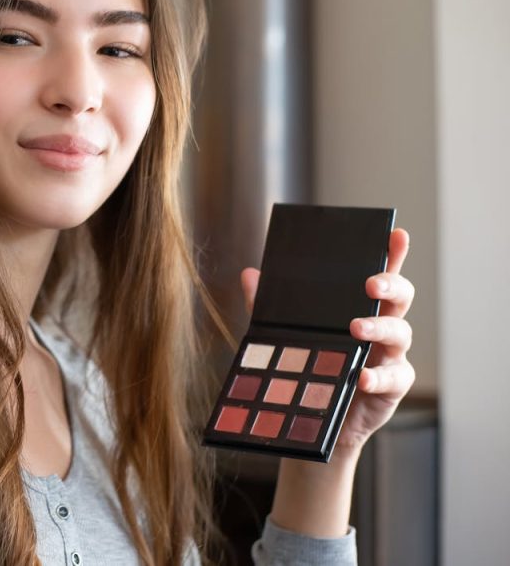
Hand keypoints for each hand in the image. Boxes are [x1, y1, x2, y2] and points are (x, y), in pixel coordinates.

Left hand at [241, 228, 415, 454]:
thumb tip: (250, 274)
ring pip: (401, 332)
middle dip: (391, 284)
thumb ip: (268, 306)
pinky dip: (379, 375)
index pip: (381, 274)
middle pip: (400, 297)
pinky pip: (395, 377)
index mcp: (360, 307)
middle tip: (371, 284)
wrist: (322, 416)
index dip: (392, 253)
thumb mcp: (287, 333)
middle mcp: (382, 326)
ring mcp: (390, 355)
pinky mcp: (393, 385)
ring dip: (379, 328)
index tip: (396, 234)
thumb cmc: (314, 365)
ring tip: (356, 328)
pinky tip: (362, 376)